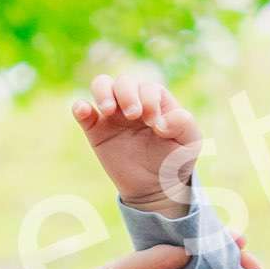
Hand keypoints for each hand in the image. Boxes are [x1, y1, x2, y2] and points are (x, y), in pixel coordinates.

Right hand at [72, 73, 203, 210]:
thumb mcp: (190, 143)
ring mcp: (113, 115)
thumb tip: (161, 121)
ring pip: (102, 85)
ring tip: (108, 110)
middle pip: (124, 81)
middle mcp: (133, 101)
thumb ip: (184, 124)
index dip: (149, 101)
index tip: (154, 125)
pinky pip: (82, 111)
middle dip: (128, 94)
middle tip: (133, 115)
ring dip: (103, 92)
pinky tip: (83, 110)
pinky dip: (80, 107)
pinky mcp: (96, 130)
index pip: (148, 88)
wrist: (155, 187)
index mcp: (156, 100)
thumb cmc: (174, 160)